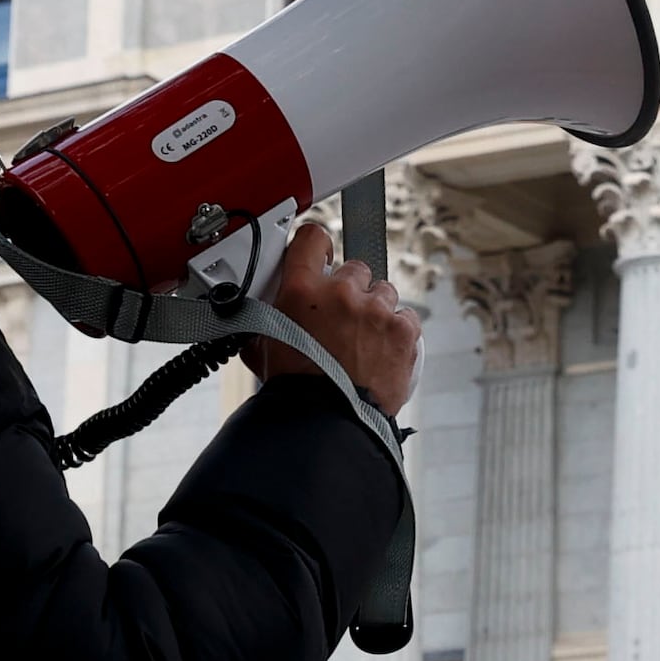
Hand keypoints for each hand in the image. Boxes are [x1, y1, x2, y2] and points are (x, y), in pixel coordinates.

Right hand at [266, 218, 419, 416]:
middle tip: (342, 320)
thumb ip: (263, 319)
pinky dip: (397, 330)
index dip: (318, 247)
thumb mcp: (264, 346)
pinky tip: (382, 350)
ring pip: (383, 292)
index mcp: (302, 290)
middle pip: (355, 269)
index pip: (313, 238)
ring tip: (363, 340)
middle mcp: (341, 292)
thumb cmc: (294, 390)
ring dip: (375, 310)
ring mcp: (376, 309)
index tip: (322, 258)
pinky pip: (405, 317)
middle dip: (349, 291)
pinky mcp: (403, 330)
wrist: (327, 422)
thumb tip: (253, 316)